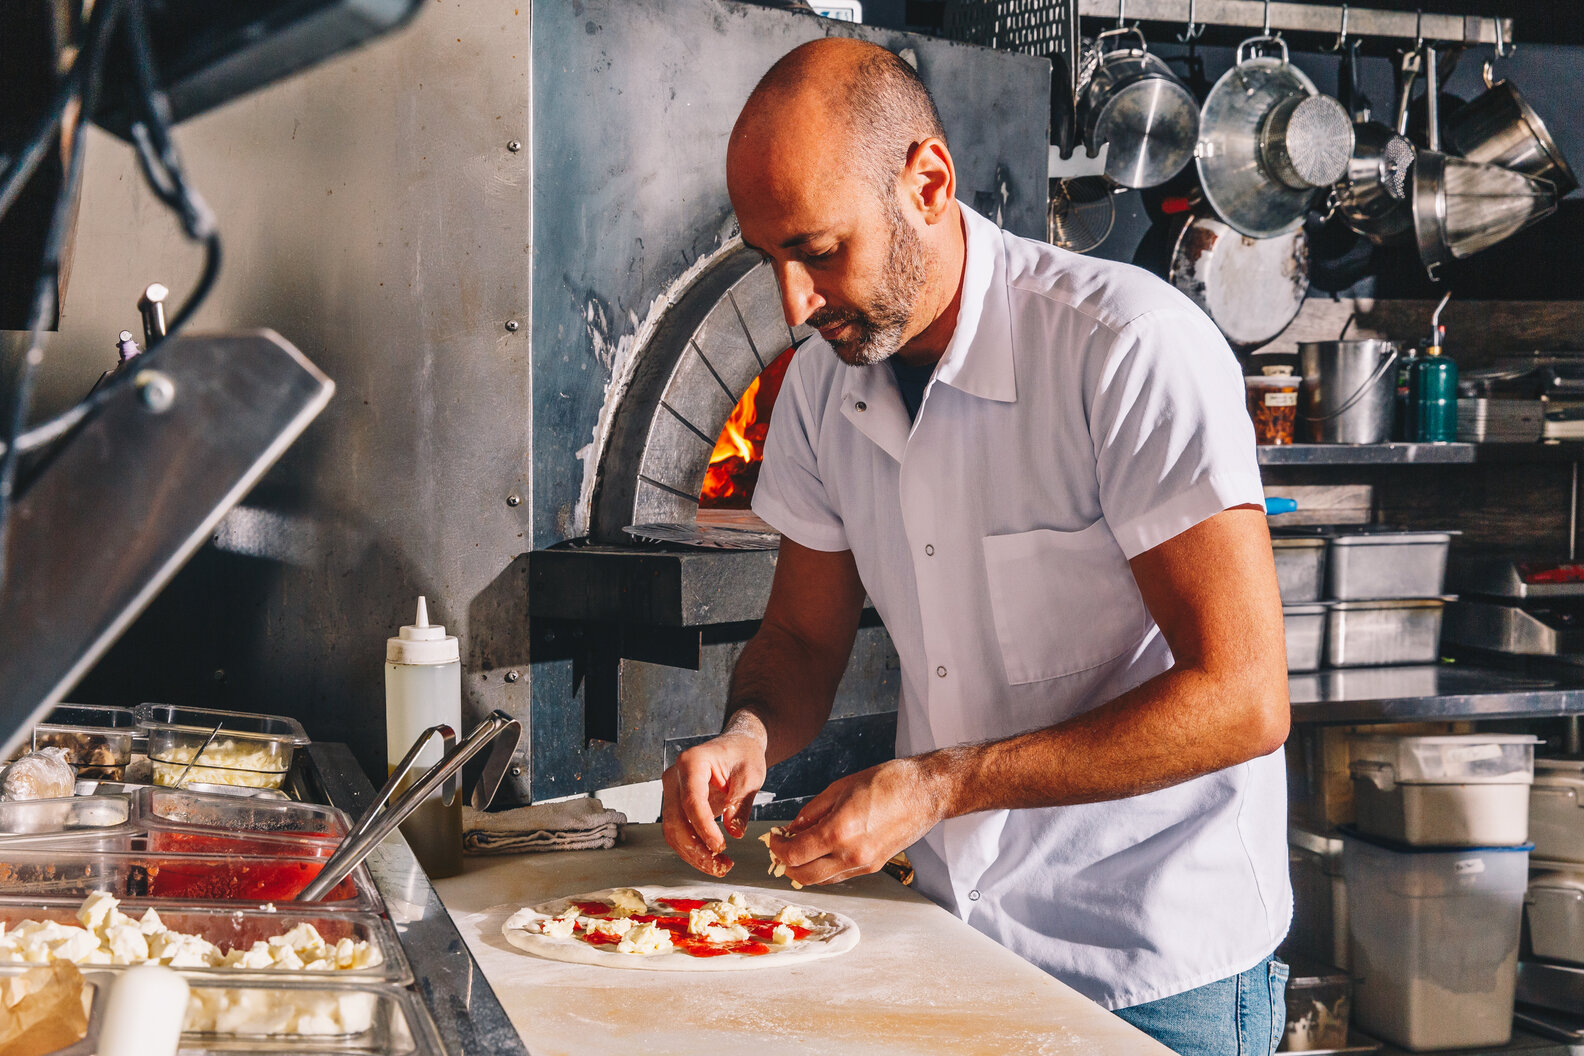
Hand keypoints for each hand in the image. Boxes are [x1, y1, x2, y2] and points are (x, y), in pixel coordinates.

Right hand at [660, 732, 766, 876]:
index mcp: (691, 762)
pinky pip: (677, 830)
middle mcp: (675, 776)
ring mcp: (671, 790)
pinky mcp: (675, 803)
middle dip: (696, 848)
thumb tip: (735, 833)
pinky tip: (711, 859)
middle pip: (676, 820)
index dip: (704, 828)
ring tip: (719, 867)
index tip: (721, 847)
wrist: (736, 747)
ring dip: (693, 853)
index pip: (692, 801)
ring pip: (673, 830)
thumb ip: (740, 803)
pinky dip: (692, 848)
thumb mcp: (750, 776)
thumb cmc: (743, 756)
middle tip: (720, 867)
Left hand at [768, 757, 949, 885]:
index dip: (777, 848)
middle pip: (804, 875)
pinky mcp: (875, 867)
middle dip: (787, 864)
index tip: (773, 838)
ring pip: (822, 880)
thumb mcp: (839, 788)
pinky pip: (840, 876)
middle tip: (782, 848)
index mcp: (838, 831)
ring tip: (801, 849)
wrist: (925, 792)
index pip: (795, 854)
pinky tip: (823, 851)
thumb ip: (812, 812)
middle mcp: (850, 854)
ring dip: (805, 869)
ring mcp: (864, 864)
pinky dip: (825, 868)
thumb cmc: (886, 782)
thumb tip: (792, 828)